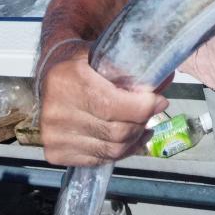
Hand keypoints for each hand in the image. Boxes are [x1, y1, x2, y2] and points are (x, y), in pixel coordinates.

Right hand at [39, 41, 167, 165]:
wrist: (47, 76)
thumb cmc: (80, 62)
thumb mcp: (101, 54)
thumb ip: (130, 67)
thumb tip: (166, 79)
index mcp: (68, 81)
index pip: (113, 106)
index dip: (143, 108)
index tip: (160, 101)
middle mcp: (57, 112)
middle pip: (115, 131)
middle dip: (141, 123)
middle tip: (152, 113)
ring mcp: (53, 136)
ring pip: (111, 150)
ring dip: (134, 141)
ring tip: (143, 128)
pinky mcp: (55, 153)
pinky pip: (98, 160)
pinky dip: (119, 153)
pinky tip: (128, 141)